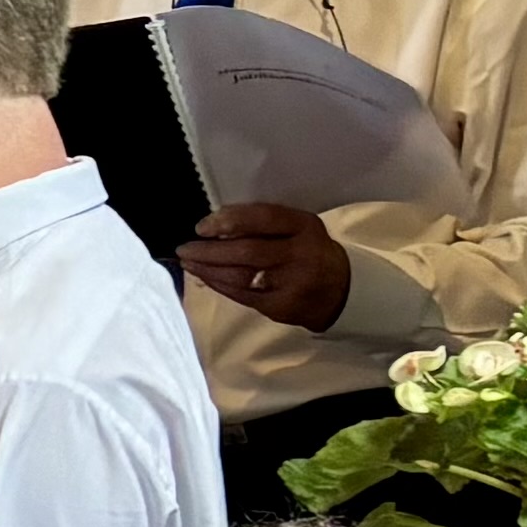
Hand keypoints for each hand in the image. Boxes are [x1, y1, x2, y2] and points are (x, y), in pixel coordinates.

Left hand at [177, 203, 350, 330]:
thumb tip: (214, 225)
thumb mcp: (298, 229)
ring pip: (241, 276)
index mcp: (305, 227)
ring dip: (207, 269)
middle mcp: (301, 255)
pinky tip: (205, 276)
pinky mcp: (282, 307)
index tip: (201, 226)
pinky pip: (242, 295)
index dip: (229, 221)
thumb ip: (264, 224)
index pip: (264, 219)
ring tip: (188, 262)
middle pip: (248, 251)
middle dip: (209, 250)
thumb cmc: (309, 251)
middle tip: (184, 247)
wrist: (342, 292)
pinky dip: (219, 284)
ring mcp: (292, 284)